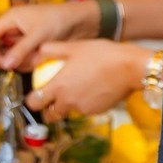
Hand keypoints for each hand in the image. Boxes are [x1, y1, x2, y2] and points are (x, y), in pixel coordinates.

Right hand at [0, 0, 98, 71]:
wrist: (82, 22)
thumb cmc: (59, 19)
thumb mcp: (38, 35)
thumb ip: (21, 50)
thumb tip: (5, 65)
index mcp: (10, 19)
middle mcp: (13, 29)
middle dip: (7, 59)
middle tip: (19, 64)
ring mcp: (24, 39)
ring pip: (13, 57)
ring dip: (22, 61)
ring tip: (38, 57)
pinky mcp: (34, 48)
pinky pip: (25, 59)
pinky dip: (32, 62)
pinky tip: (42, 58)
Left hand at [24, 39, 148, 121]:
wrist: (130, 67)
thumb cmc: (102, 55)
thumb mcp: (73, 47)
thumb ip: (50, 51)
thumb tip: (33, 55)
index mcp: (58, 87)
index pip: (34, 103)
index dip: (32, 100)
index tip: (35, 95)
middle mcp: (68, 102)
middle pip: (50, 115)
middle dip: (48, 109)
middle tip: (53, 98)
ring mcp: (84, 109)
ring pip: (69, 112)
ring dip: (68, 105)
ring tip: (77, 90)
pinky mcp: (97, 112)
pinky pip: (85, 110)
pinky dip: (85, 103)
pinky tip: (93, 90)